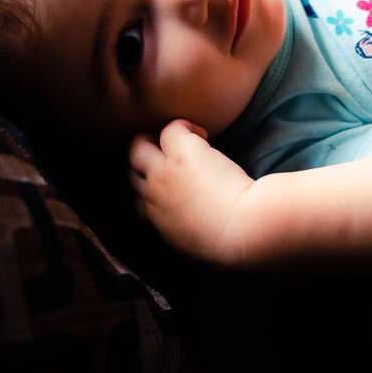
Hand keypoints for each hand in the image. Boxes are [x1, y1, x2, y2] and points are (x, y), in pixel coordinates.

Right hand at [128, 119, 254, 265]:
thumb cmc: (226, 245)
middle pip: (130, 167)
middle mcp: (152, 193)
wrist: (240, 232)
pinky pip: (171, 128)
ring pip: (138, 146)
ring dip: (153, 140)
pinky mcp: (181, 152)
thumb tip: (191, 230)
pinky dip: (184, 126)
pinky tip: (202, 134)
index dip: (149, 186)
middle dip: (143, 160)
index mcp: (156, 217)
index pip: (138, 197)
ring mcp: (163, 171)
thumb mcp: (192, 246)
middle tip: (165, 154)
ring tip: (178, 141)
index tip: (167, 185)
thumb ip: (183, 233)